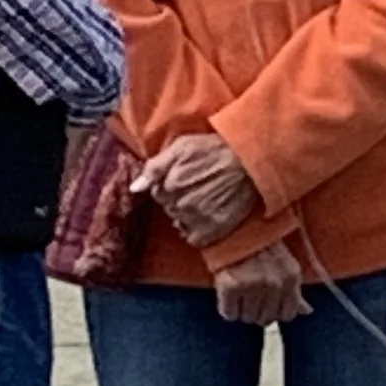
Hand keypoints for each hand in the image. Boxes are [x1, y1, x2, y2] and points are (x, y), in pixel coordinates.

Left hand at [134, 132, 258, 247]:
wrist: (250, 161)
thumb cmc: (215, 149)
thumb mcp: (182, 147)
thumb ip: (154, 167)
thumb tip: (135, 188)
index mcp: (170, 184)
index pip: (156, 192)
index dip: (168, 184)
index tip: (184, 176)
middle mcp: (181, 205)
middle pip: (168, 208)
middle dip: (177, 198)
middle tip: (197, 185)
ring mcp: (197, 219)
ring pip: (180, 222)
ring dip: (187, 212)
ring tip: (204, 197)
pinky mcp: (213, 230)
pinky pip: (194, 239)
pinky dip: (197, 230)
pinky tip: (207, 214)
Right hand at [213, 245, 304, 326]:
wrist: (233, 227)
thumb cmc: (261, 246)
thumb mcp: (285, 264)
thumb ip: (295, 291)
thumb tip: (307, 311)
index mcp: (291, 277)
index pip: (287, 315)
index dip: (275, 311)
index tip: (266, 303)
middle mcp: (274, 283)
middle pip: (266, 319)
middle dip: (257, 311)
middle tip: (249, 294)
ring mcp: (252, 285)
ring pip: (247, 318)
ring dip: (242, 309)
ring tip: (239, 290)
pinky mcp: (231, 286)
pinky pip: (229, 314)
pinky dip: (227, 307)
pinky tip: (228, 293)